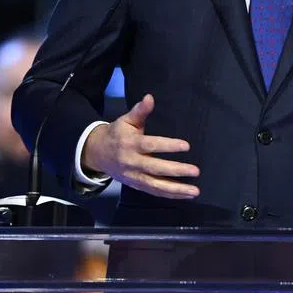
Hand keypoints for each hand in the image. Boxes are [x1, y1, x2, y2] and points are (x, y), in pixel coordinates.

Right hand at [80, 94, 199, 198]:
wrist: (97, 154)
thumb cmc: (117, 134)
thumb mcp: (126, 120)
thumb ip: (139, 111)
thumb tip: (150, 97)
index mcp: (131, 144)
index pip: (151, 145)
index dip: (168, 146)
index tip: (186, 146)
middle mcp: (133, 162)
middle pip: (156, 168)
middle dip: (176, 170)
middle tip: (195, 171)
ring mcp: (134, 177)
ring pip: (156, 185)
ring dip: (176, 189)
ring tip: (194, 190)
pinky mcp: (136, 186)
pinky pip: (154, 192)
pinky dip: (170, 195)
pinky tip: (185, 195)